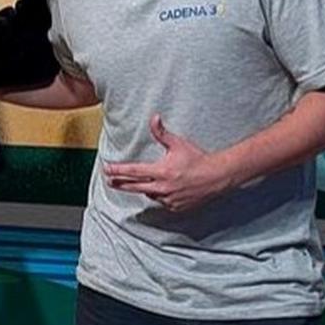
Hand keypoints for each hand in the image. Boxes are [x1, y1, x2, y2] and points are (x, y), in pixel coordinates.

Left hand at [103, 115, 234, 211]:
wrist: (217, 177)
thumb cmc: (198, 158)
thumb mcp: (178, 144)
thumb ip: (162, 133)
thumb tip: (154, 118)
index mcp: (161, 171)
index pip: (133, 171)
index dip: (118, 170)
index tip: (107, 169)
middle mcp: (163, 187)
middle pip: (134, 186)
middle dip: (120, 183)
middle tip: (109, 181)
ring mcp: (169, 199)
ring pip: (149, 194)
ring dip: (143, 188)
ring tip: (138, 182)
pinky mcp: (176, 207)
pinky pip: (161, 201)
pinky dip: (159, 195)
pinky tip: (160, 189)